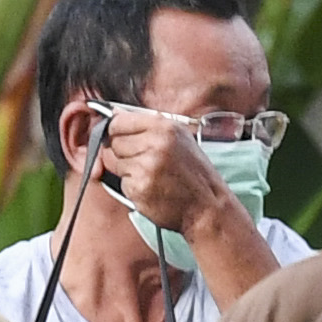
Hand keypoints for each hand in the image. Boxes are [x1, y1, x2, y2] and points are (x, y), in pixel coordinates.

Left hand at [99, 107, 245, 243]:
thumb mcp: (179, 138)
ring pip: (114, 162)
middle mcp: (154, 145)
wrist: (208, 207)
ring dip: (126, 170)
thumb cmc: (194, 173)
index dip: (115, 130)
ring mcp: (146, 167)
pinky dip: (132, 186)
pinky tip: (151, 188)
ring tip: (150, 175)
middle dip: (121, 151)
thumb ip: (147, 124)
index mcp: (164, 127)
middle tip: (142, 161)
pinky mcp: (139, 188)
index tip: (120, 137)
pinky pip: (122, 182)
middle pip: (114, 142)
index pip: (118, 121)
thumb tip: (115, 114)